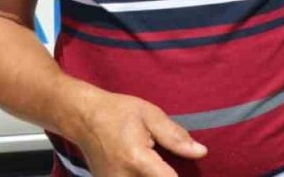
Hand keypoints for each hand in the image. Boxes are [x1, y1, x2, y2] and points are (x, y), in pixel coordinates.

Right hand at [72, 91, 205, 176]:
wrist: (83, 118)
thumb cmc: (118, 112)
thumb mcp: (150, 115)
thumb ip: (175, 137)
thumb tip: (201, 152)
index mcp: (136, 159)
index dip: (181, 175)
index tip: (185, 168)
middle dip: (165, 173)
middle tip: (161, 156)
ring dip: (155, 174)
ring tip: (153, 161)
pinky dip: (143, 176)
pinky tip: (144, 166)